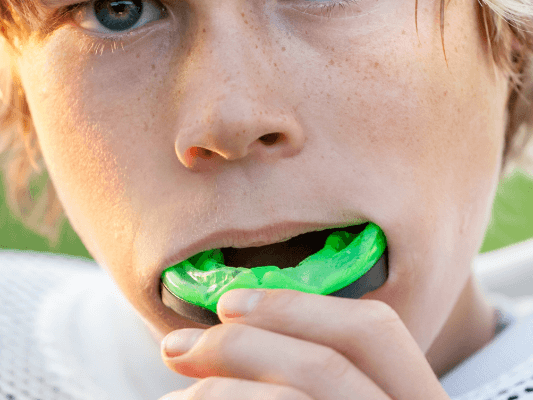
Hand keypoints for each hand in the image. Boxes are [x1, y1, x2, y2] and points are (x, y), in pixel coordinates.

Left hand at [159, 288, 450, 399]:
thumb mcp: (337, 391)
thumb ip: (310, 370)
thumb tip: (236, 325)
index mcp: (414, 397)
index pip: (374, 331)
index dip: (297, 306)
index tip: (228, 304)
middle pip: (327, 364)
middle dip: (242, 345)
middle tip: (176, 347)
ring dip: (221, 391)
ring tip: (176, 399)